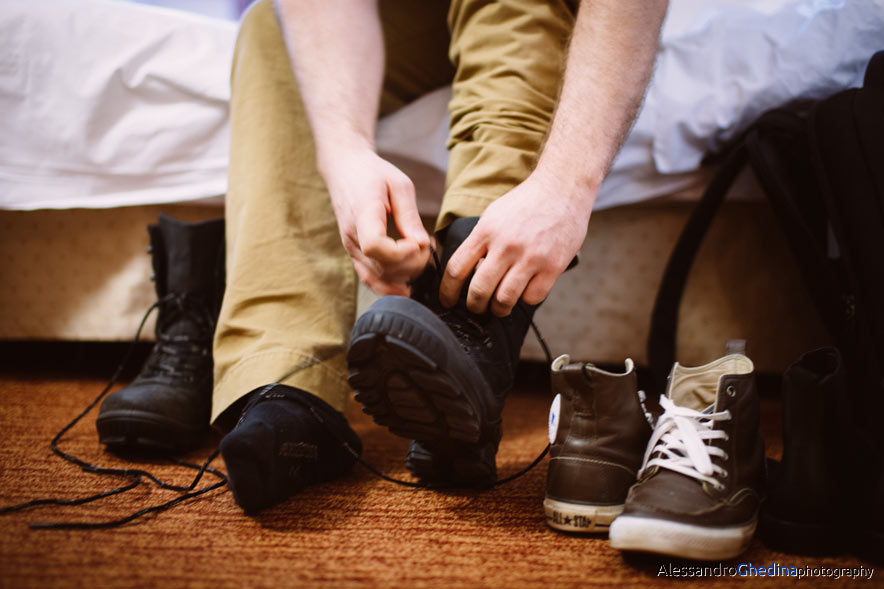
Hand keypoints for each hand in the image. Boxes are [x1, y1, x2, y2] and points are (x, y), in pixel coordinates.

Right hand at [321, 144, 430, 294]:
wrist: (345, 171)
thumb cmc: (374, 174)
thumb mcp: (399, 185)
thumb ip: (410, 216)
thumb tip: (423, 244)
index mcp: (362, 213)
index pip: (375, 245)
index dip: (401, 252)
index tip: (418, 243)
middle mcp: (352, 235)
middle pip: (381, 266)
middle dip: (412, 264)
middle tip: (427, 247)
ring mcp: (350, 247)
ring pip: (377, 276)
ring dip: (404, 274)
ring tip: (420, 257)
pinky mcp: (353, 254)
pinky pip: (368, 278)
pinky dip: (388, 286)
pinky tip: (406, 288)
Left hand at [439, 171, 592, 315]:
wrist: (563, 188)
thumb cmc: (526, 203)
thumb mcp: (493, 215)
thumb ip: (479, 241)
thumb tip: (464, 271)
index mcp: (486, 231)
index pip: (456, 269)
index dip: (447, 291)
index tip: (447, 300)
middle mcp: (506, 245)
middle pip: (479, 290)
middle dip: (473, 306)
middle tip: (475, 308)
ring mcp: (530, 257)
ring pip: (504, 300)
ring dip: (498, 309)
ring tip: (499, 307)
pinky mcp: (552, 266)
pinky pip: (532, 298)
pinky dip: (525, 299)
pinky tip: (524, 292)